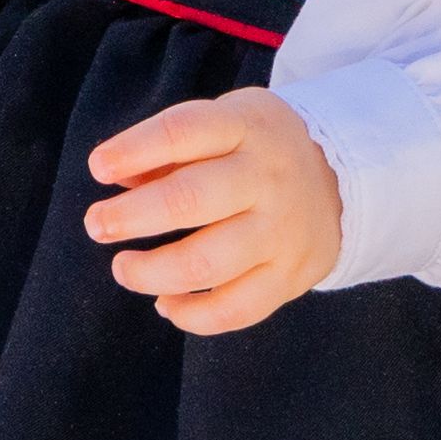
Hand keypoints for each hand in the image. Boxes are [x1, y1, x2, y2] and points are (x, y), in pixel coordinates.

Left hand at [86, 87, 345, 334]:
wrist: (343, 180)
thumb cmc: (254, 150)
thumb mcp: (222, 124)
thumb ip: (167, 150)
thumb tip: (114, 177)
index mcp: (248, 126)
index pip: (184, 131)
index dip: (133, 150)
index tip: (98, 168)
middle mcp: (269, 177)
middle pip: (190, 200)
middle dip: (131, 217)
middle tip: (97, 225)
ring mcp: (282, 231)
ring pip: (207, 264)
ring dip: (152, 272)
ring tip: (123, 268)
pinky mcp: (290, 277)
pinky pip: (234, 309)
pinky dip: (190, 314)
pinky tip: (165, 302)